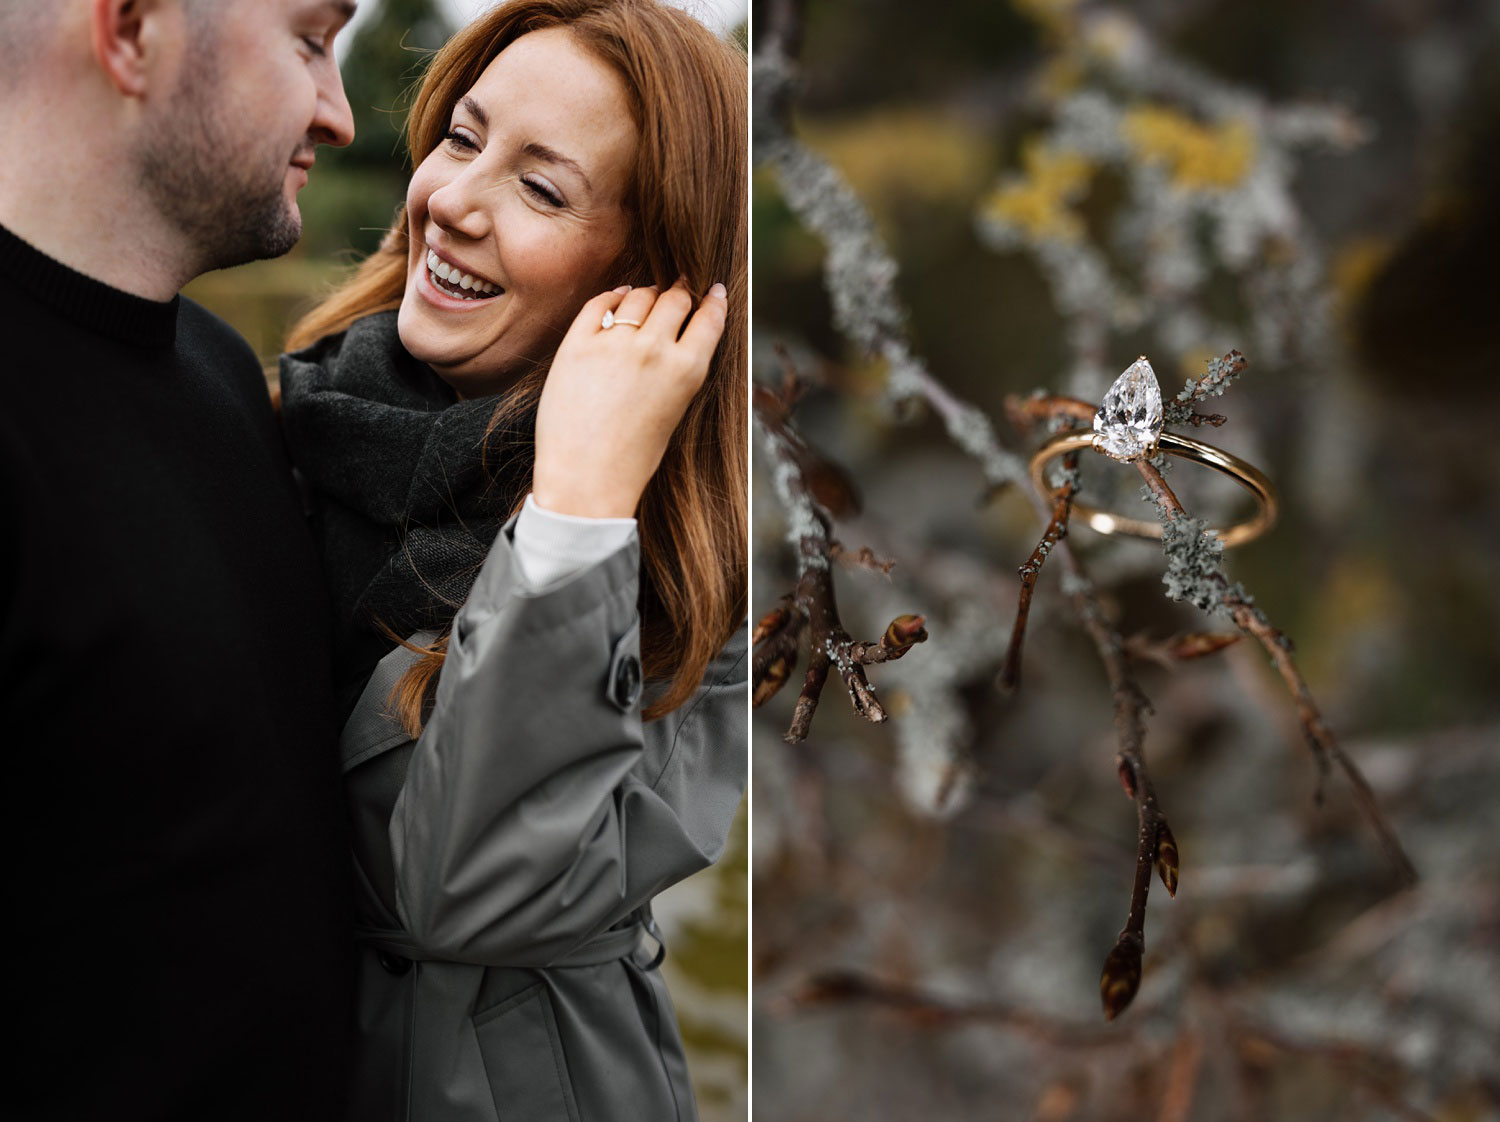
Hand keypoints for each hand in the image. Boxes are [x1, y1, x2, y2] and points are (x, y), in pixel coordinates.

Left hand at [533, 278, 728, 517]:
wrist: (587, 480)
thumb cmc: (633, 456)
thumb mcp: (675, 411)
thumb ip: (680, 369)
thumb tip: (677, 333)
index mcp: (686, 370)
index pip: (709, 318)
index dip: (713, 299)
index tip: (713, 289)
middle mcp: (654, 350)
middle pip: (675, 299)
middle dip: (680, 292)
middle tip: (679, 288)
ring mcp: (614, 344)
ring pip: (640, 296)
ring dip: (648, 293)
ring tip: (647, 294)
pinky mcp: (578, 345)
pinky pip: (600, 303)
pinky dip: (614, 296)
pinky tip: (618, 297)